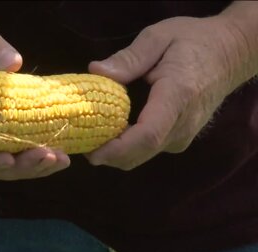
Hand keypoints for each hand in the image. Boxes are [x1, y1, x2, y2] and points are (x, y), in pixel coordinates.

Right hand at [0, 10, 70, 179]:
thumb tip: (13, 63)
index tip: (8, 158)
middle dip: (20, 166)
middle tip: (49, 156)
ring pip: (7, 164)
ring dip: (34, 166)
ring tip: (61, 159)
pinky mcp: (2, 129)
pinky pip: (18, 150)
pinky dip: (38, 154)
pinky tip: (61, 153)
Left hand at [85, 14, 256, 169]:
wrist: (230, 54)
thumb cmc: (193, 41)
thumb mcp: (159, 37)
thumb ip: (128, 58)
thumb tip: (96, 71)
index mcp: (177, 96)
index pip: (148, 134)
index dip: (118, 149)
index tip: (92, 153)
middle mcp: (182, 124)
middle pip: (140, 152)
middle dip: (107, 155)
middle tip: (78, 142)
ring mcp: (183, 135)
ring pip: (142, 156)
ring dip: (114, 153)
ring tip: (89, 136)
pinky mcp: (180, 138)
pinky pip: (148, 150)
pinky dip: (126, 148)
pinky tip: (110, 133)